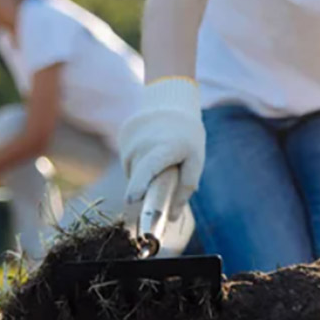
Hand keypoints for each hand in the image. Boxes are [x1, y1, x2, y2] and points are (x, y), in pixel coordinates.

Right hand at [120, 77, 204, 220]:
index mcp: (165, 148)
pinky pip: (127, 157)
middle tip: (161, 176)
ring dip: (141, 171)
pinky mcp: (123, 133)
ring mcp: (130, 137)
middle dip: (146, 186)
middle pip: (138, 177)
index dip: (139, 185)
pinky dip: (136, 158)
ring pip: (130, 168)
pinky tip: (148, 146)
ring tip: (157, 157)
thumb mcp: (195, 159)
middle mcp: (144, 143)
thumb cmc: (188, 135)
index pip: (148, 168)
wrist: (171, 101)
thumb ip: (185, 188)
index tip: (130, 200)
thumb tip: (172, 217)